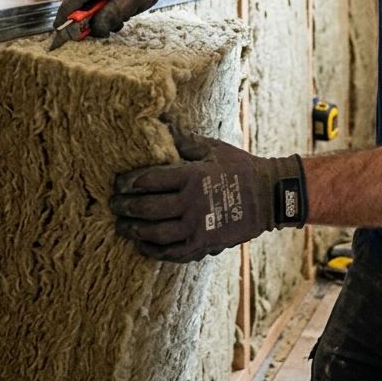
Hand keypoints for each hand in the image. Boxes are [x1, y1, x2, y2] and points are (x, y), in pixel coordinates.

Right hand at [49, 0, 183, 49]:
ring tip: (117, 19)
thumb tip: (94, 28)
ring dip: (93, 14)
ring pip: (80, 0)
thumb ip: (114, 14)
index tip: (59, 32)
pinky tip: (113, 10)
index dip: (66, 15)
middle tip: (98, 33)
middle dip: (82, 19)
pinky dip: (96, 8)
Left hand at [109, 126, 308, 262]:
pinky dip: (154, 250)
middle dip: (125, 207)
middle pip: (148, 208)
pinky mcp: (205, 244)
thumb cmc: (240, 167)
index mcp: (193, 175)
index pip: (149, 180)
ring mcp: (198, 227)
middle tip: (112, 205)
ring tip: (122, 226)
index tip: (117, 183)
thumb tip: (163, 128)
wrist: (269, 196)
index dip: (128, 182)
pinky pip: (172, 252)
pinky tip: (143, 245)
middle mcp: (192, 203)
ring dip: (134, 230)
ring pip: (156, 233)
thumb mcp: (215, 149)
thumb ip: (186, 142)